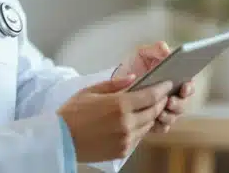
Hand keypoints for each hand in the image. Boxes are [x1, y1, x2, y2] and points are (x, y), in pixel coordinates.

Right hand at [57, 76, 172, 161]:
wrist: (60, 139)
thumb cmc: (73, 112)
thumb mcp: (91, 91)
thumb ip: (115, 84)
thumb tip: (133, 78)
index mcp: (119, 105)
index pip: (151, 96)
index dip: (162, 89)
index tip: (168, 84)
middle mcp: (126, 123)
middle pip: (154, 111)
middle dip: (161, 102)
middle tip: (163, 95)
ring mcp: (125, 139)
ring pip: (148, 125)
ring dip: (151, 115)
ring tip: (150, 107)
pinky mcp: (122, 151)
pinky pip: (139, 137)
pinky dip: (141, 128)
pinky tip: (137, 121)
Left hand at [112, 42, 195, 132]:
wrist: (113, 83)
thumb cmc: (133, 65)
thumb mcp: (143, 53)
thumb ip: (156, 49)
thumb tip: (167, 51)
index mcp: (175, 79)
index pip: (189, 85)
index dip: (189, 87)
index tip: (183, 86)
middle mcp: (173, 96)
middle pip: (184, 103)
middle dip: (179, 104)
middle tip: (169, 101)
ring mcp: (165, 110)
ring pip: (174, 117)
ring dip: (169, 115)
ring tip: (160, 112)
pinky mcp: (155, 122)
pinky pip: (162, 127)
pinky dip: (159, 125)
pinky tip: (154, 122)